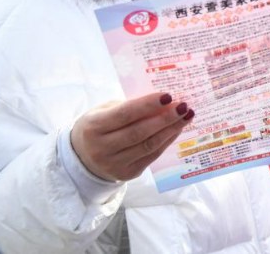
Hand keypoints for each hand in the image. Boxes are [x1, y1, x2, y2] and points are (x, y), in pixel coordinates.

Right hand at [71, 92, 193, 180]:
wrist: (83, 157)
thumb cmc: (99, 126)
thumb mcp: (105, 111)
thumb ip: (130, 106)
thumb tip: (164, 102)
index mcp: (93, 127)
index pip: (125, 114)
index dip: (148, 105)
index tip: (168, 95)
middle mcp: (101, 148)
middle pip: (139, 132)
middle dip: (165, 118)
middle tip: (184, 106)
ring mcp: (114, 164)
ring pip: (148, 146)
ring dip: (171, 130)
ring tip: (186, 116)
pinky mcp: (126, 174)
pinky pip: (152, 156)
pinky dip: (166, 141)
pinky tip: (176, 129)